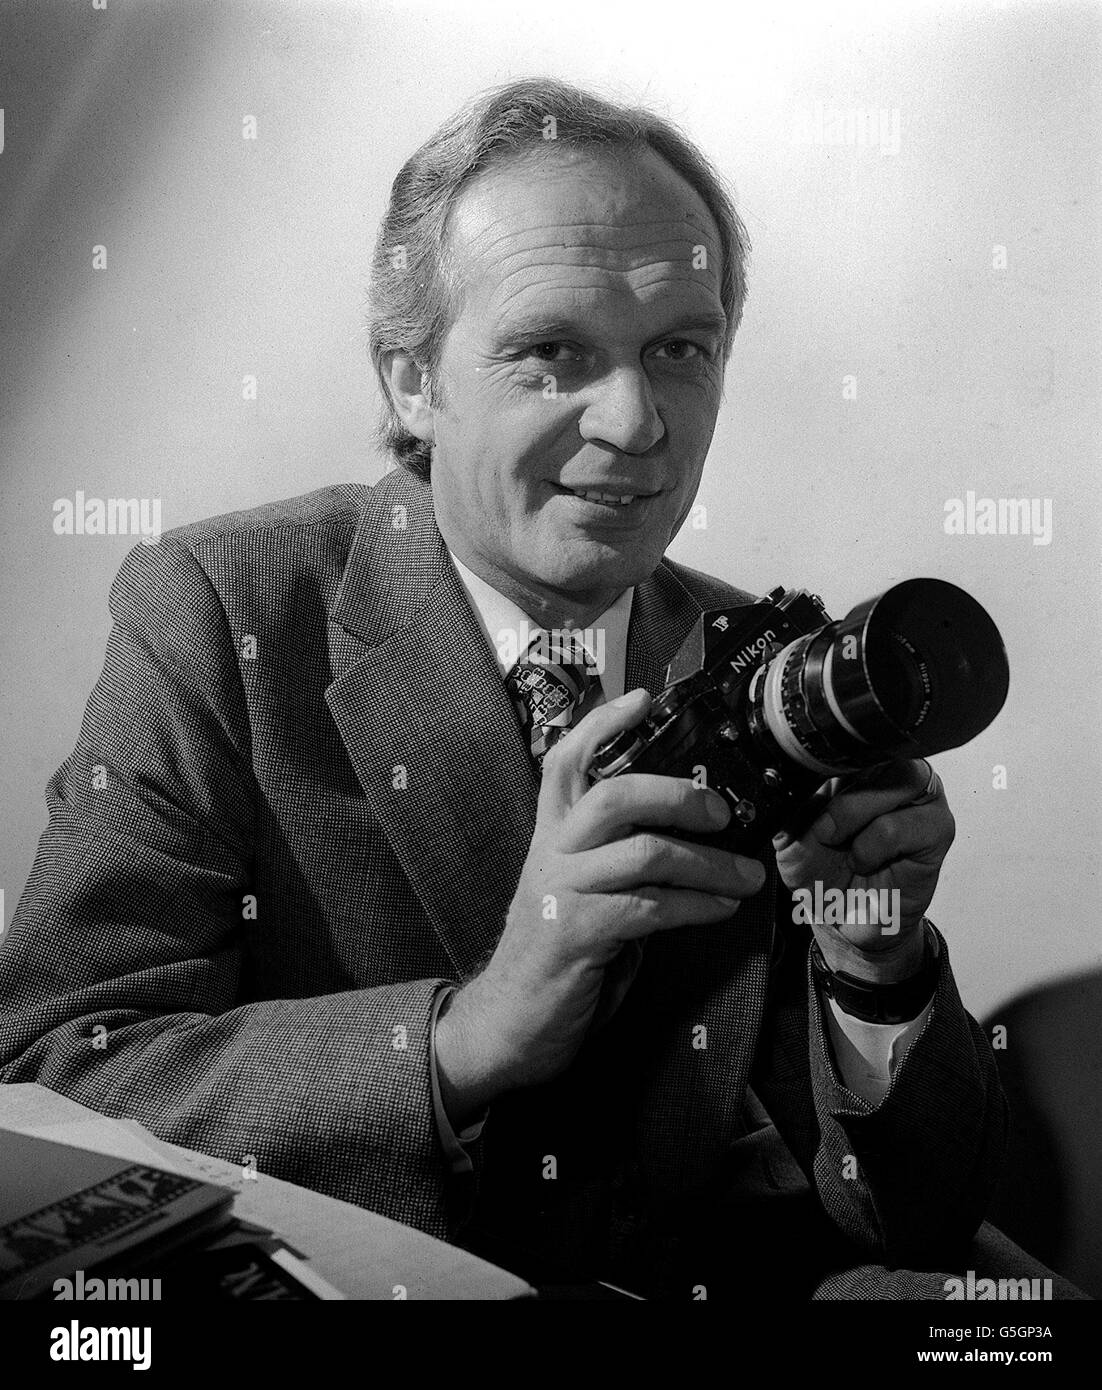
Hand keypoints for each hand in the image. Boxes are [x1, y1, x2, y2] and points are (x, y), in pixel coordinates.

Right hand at [434, 688, 766, 1124]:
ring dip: (709, 864)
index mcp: (551, 834)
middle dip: (677, 794)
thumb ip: (614, 855)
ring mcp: (562, 893)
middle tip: (723, 809)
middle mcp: (552, 853)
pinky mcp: (578, 935)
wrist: (508, 1022)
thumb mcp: (579, 889)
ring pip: (644, 854)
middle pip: (613, 796)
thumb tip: (687, 828)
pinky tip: (721, 909)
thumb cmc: (557, 951)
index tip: (644, 698)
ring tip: (748, 876)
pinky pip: (649, 908)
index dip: (602, 725)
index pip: (565, 761)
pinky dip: (695, 905)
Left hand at [773, 759, 954, 982]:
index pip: (852, 742)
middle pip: (877, 755)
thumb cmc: (822, 874)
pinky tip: (865, 861)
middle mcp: (896, 775)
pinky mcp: (938, 831)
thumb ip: (796, 797)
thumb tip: (796, 773)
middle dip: (840, 797)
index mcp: (862, 767)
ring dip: (856, 816)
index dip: (827, 764)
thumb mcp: (791, 831)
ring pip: (897, 780)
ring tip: (843, 847)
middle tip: (823, 830)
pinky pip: (903, 824)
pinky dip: (874, 845)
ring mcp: (922, 800)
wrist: (841, 921)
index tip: (806, 791)